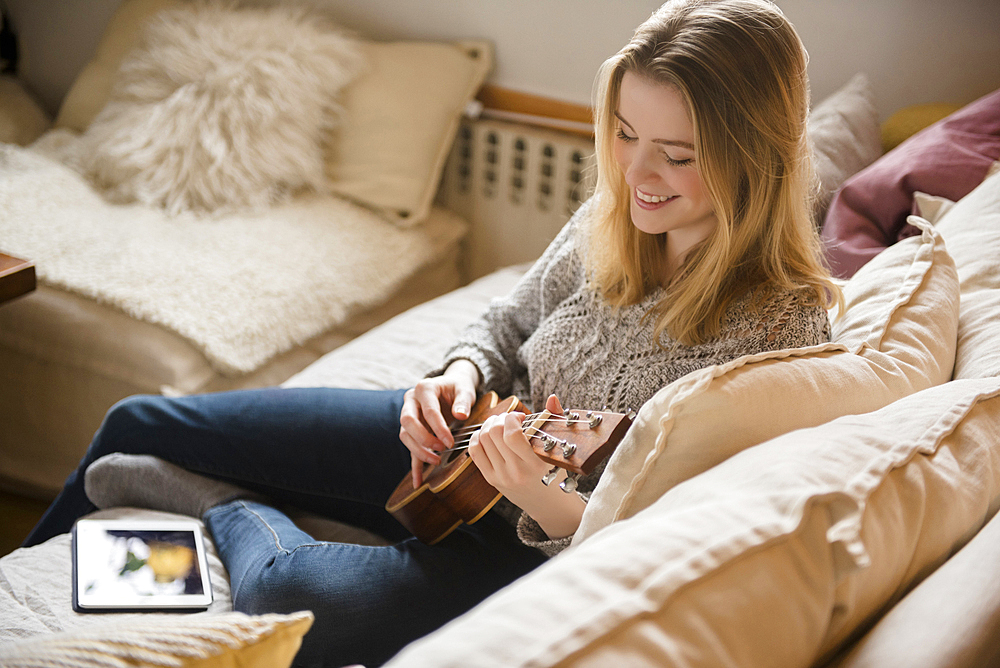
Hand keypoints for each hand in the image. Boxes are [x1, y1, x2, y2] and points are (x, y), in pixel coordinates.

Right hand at [399, 360, 478, 487]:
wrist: (451, 386)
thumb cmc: (458, 387)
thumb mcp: (465, 389)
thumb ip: (463, 400)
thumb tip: (460, 415)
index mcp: (424, 388)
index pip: (428, 411)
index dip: (439, 428)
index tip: (451, 442)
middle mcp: (411, 400)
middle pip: (408, 422)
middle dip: (424, 439)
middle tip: (442, 449)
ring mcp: (408, 414)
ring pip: (405, 435)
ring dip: (419, 451)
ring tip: (437, 461)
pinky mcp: (411, 429)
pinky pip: (410, 447)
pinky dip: (414, 465)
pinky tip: (418, 481)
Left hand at [469, 394, 585, 539]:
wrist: (547, 503)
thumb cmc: (555, 471)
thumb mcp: (558, 448)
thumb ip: (555, 419)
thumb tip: (552, 397)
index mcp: (535, 464)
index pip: (512, 436)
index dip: (512, 418)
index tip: (520, 417)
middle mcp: (516, 472)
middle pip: (494, 433)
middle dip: (500, 418)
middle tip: (509, 419)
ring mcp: (501, 476)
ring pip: (482, 439)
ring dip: (489, 425)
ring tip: (500, 424)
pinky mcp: (490, 479)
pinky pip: (475, 451)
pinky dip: (478, 437)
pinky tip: (489, 434)